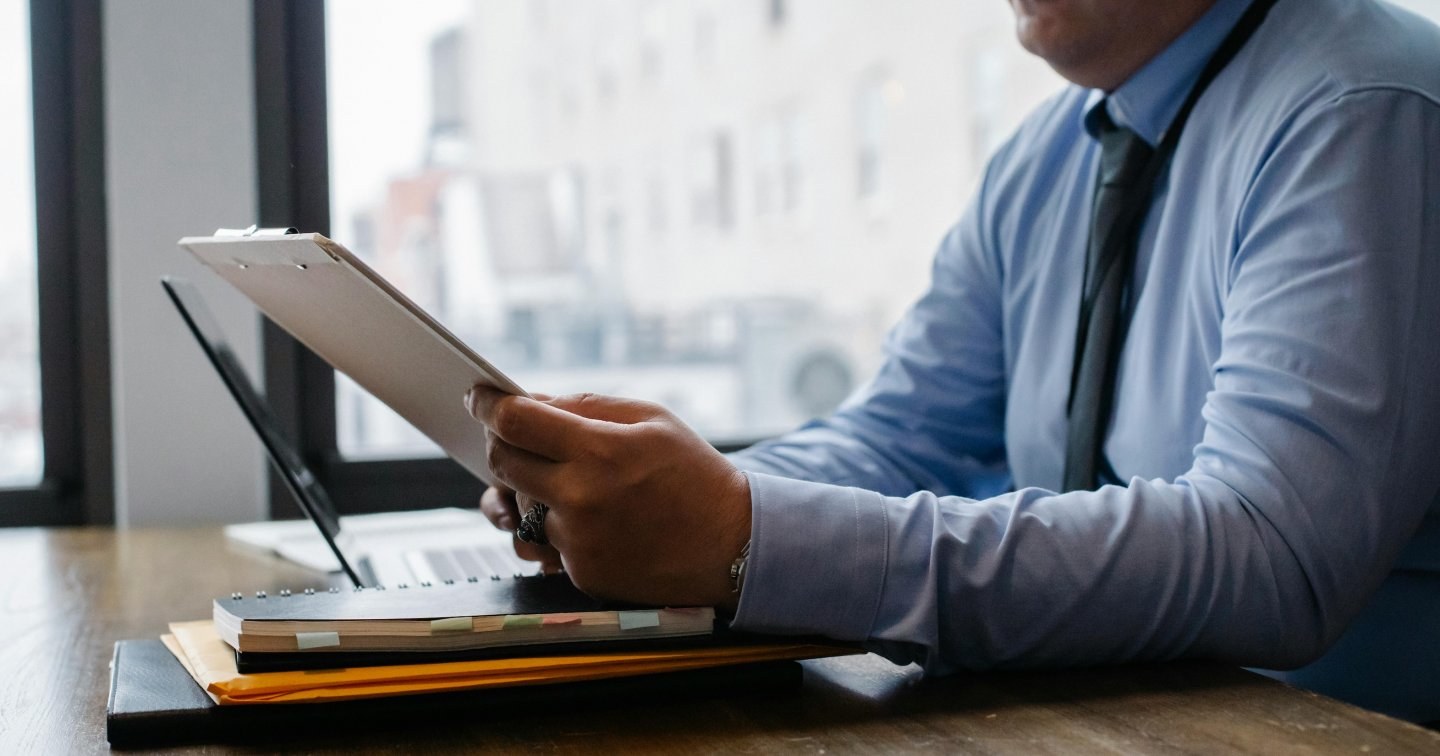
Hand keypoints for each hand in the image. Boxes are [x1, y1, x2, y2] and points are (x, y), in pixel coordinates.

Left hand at [466, 387, 750, 611]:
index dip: (488, 404)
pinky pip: (543, 543)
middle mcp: (581, 499)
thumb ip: (586, 406)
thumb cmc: (694, 475)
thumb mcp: (652, 419)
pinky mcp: (580, 574)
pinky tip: (588, 517)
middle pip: (503, 463)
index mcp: (600, 451)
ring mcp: (578, 542)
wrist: (732, 544)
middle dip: (499, 443)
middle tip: (512, 434)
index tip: (478, 397)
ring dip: (525, 488)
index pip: (515, 421)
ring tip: (557, 479)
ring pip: (515, 508)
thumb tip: (531, 401)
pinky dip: (556, 526)